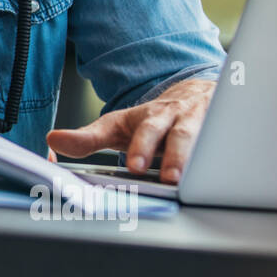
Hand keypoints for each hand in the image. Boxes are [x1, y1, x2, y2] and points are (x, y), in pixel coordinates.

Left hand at [44, 79, 217, 182]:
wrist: (196, 97)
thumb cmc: (153, 121)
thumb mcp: (118, 127)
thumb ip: (88, 138)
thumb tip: (52, 140)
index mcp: (147, 118)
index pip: (139, 130)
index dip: (137, 147)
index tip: (133, 166)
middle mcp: (174, 119)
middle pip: (173, 134)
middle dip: (167, 153)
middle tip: (155, 173)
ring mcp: (200, 125)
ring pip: (200, 139)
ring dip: (191, 158)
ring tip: (182, 179)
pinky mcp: (220, 132)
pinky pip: (224, 144)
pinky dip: (223, 157)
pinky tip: (222, 173)